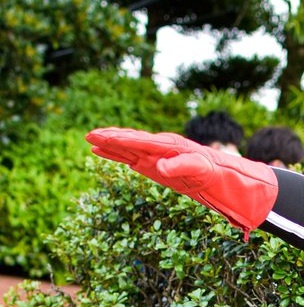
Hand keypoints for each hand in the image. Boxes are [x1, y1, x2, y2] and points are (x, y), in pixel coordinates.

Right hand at [86, 129, 206, 188]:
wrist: (210, 172)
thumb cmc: (205, 169)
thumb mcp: (196, 167)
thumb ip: (179, 166)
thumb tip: (160, 168)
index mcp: (164, 144)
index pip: (138, 141)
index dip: (120, 139)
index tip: (104, 137)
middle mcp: (154, 146)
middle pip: (127, 140)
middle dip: (108, 137)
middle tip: (89, 135)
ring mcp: (149, 154)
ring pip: (124, 147)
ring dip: (107, 143)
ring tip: (89, 139)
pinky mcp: (148, 163)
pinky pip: (126, 157)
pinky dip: (112, 154)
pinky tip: (99, 151)